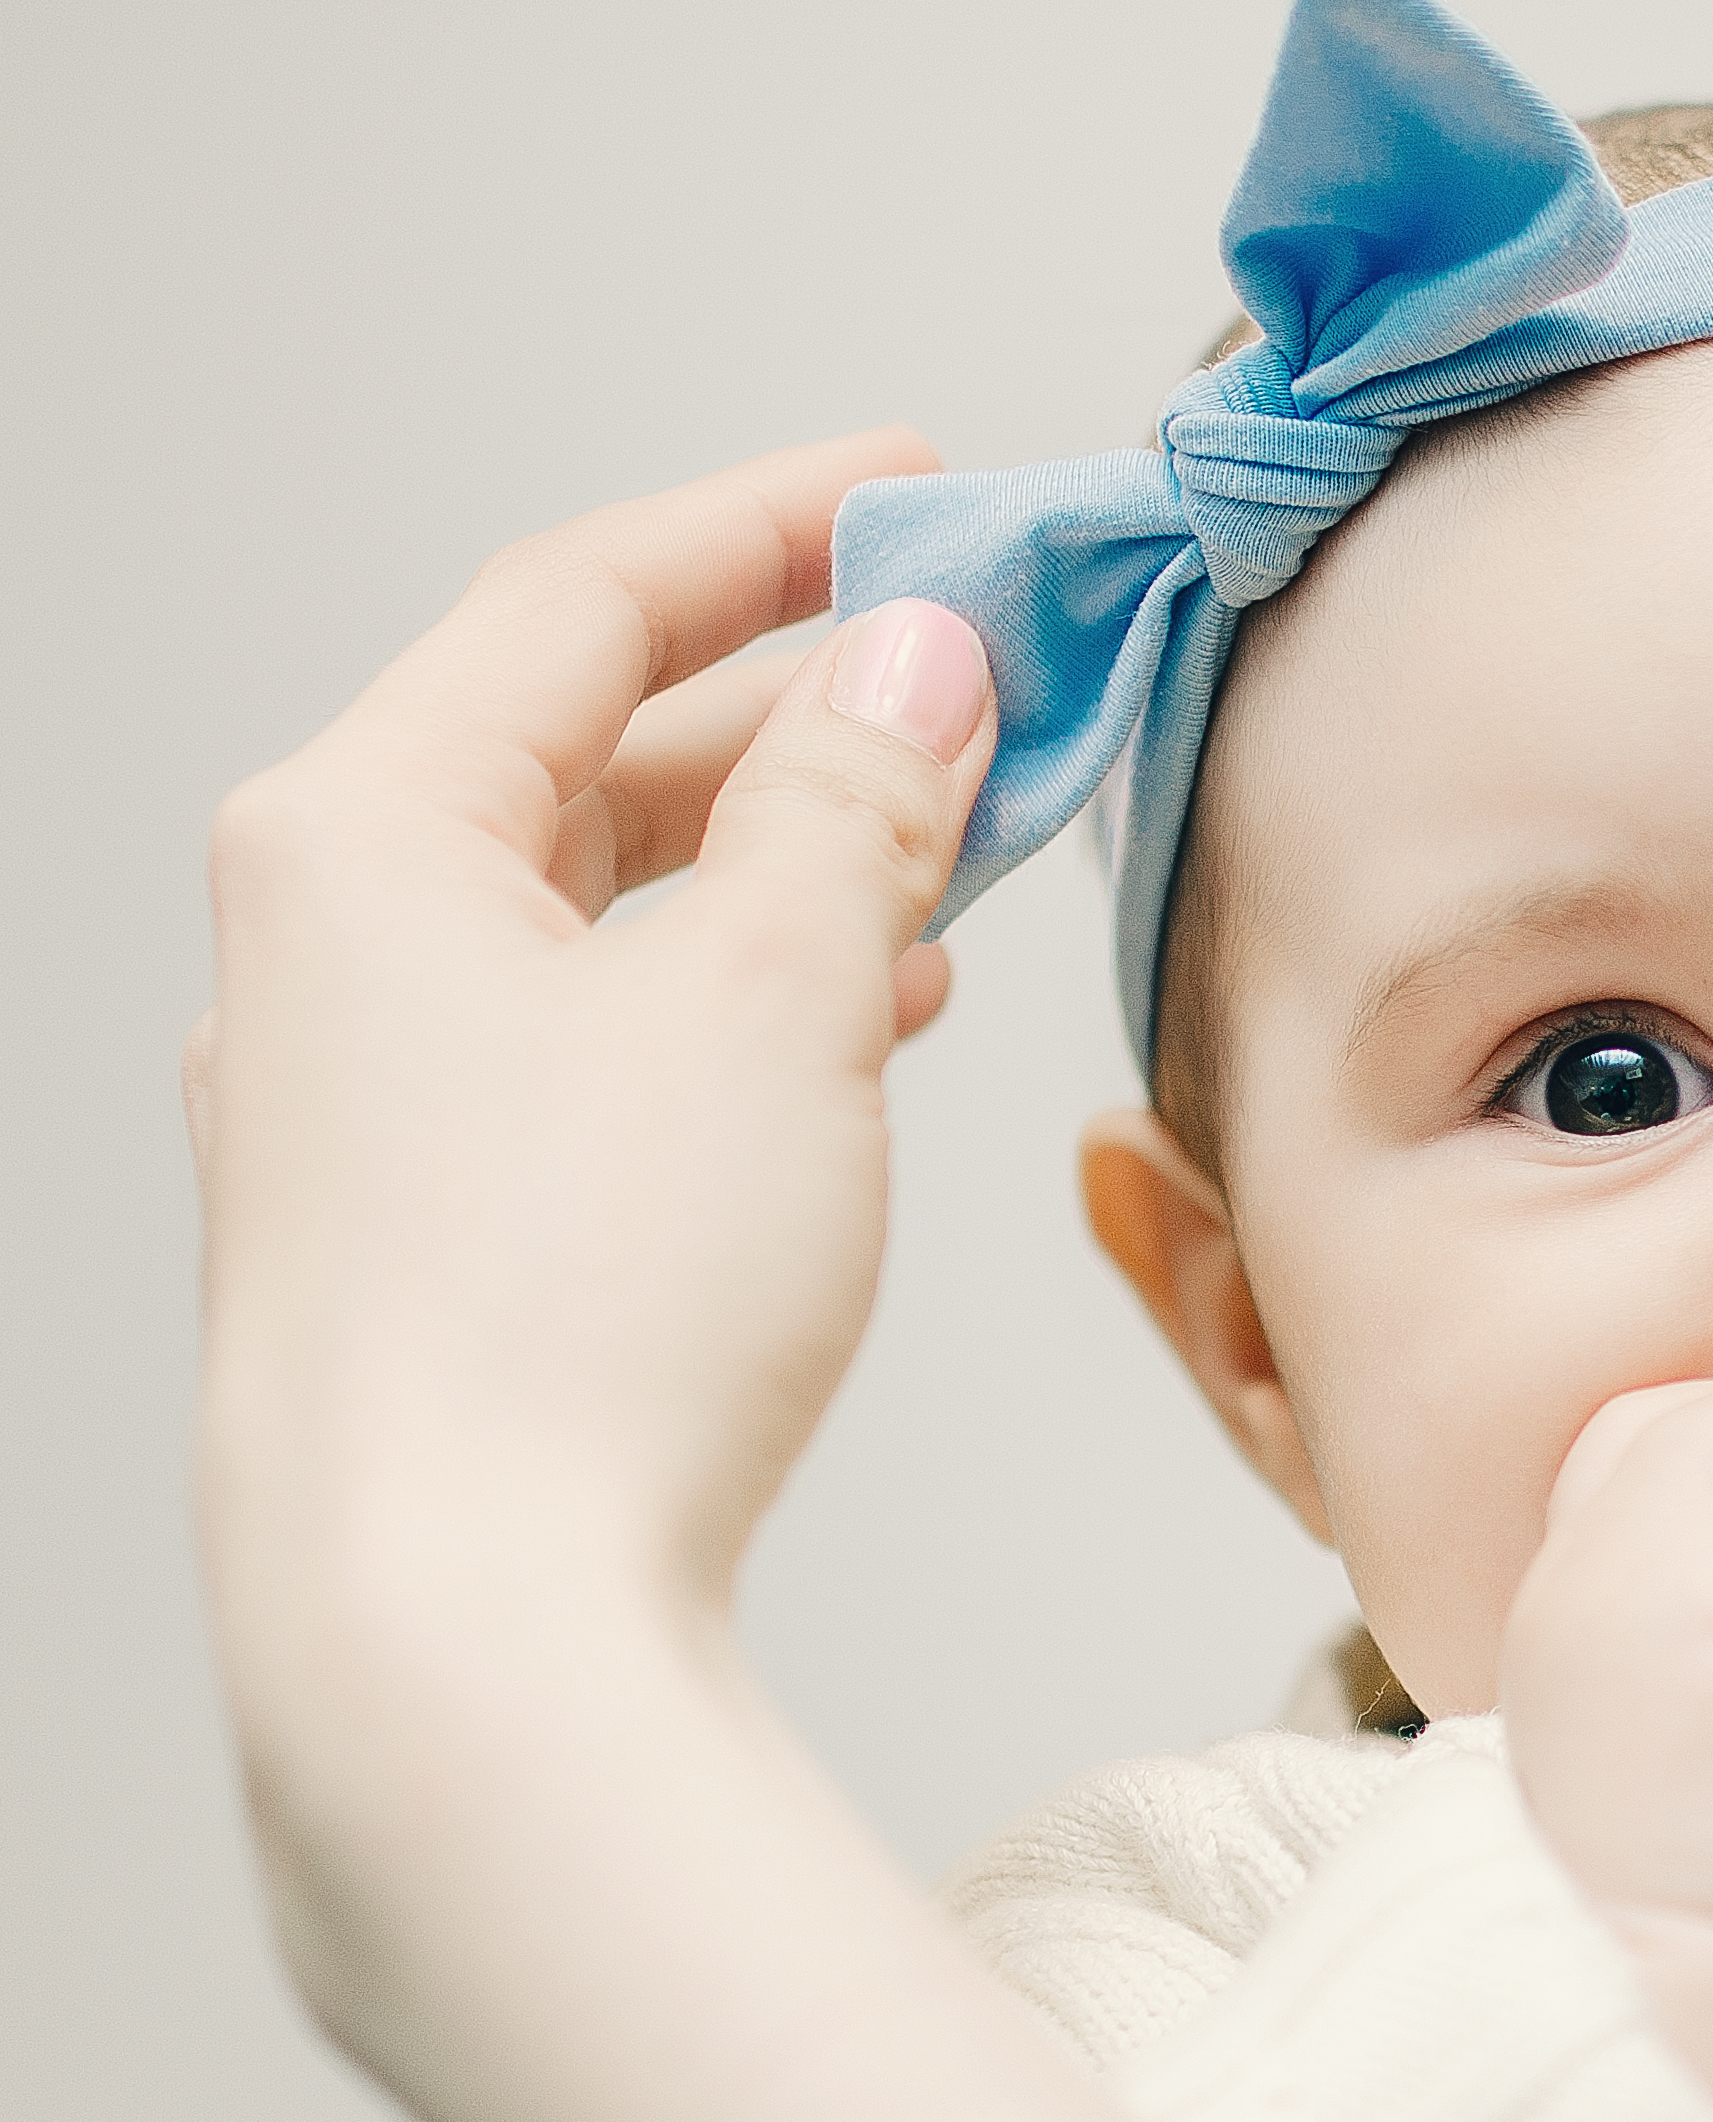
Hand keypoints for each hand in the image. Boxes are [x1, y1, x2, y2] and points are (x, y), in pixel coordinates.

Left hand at [195, 431, 987, 1931]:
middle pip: (578, 747)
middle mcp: (323, 951)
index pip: (580, 598)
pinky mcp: (424, 1235)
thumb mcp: (772, 997)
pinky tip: (863, 1019)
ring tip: (960, 839)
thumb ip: (858, 804)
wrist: (458, 1631)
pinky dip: (733, 990)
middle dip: (797, 700)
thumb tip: (920, 664)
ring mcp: (360, 1102)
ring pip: (592, 902)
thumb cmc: (574, 1314)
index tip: (922, 490)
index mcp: (360, 834)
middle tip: (980, 669)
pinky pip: (590, 1036)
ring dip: (782, 854)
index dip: (772, 526)